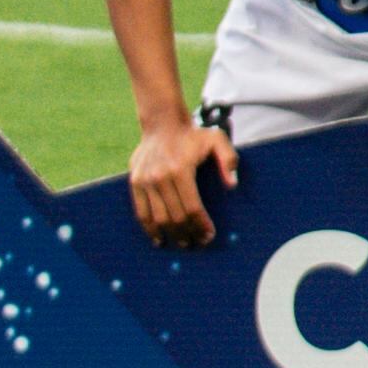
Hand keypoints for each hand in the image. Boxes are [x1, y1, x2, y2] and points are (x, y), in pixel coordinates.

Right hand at [129, 116, 234, 247]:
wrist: (163, 124)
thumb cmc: (194, 135)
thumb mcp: (217, 139)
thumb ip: (228, 159)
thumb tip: (232, 185)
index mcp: (181, 170)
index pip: (192, 207)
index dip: (201, 225)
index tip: (209, 235)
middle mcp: (160, 177)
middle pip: (175, 216)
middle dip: (188, 233)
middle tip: (197, 243)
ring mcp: (145, 181)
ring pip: (157, 218)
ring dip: (170, 235)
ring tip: (181, 244)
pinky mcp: (134, 182)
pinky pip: (141, 212)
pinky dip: (149, 228)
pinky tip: (158, 238)